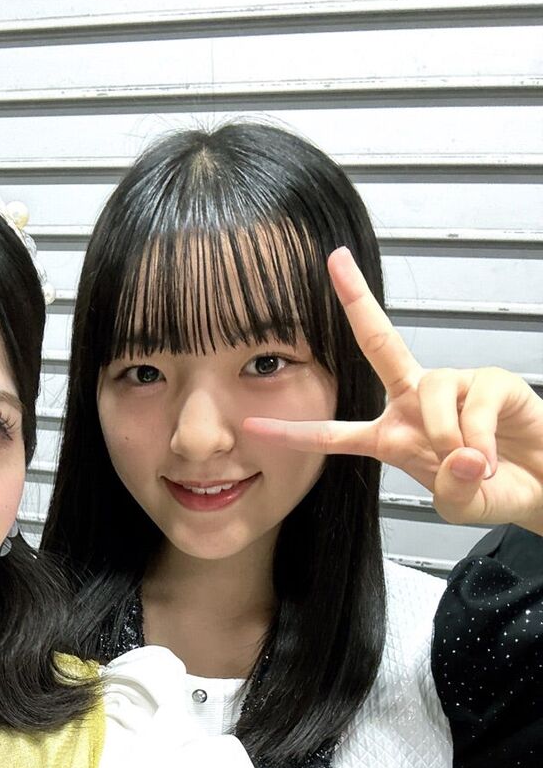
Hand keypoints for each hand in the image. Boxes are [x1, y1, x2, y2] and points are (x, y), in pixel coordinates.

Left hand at [242, 247, 542, 531]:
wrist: (542, 485)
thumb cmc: (496, 489)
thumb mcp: (461, 506)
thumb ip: (451, 491)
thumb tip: (460, 456)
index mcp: (393, 434)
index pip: (334, 432)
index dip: (294, 431)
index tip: (253, 424)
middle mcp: (416, 402)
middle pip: (380, 343)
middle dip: (356, 301)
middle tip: (336, 262)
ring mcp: (453, 387)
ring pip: (430, 392)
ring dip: (444, 435)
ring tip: (468, 464)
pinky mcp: (491, 381)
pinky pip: (471, 403)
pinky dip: (477, 437)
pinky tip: (488, 455)